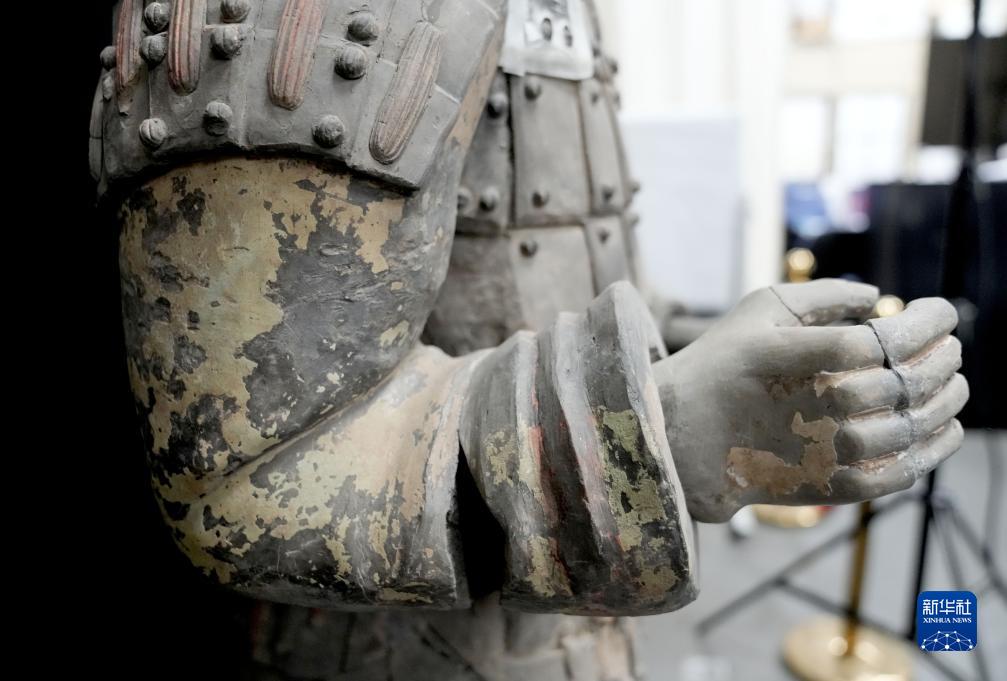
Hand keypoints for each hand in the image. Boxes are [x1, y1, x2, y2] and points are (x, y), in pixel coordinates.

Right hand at [653, 279, 967, 521]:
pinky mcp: (826, 485)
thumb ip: (819, 295)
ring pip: (907, 428)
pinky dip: (932, 450)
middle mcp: (801, 406)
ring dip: (945, 401)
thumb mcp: (757, 311)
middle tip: (952, 346)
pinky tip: (945, 429)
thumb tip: (879, 297)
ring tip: (955, 383)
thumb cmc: (723, 364)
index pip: (872, 341)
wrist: (682, 437)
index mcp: (780, 357)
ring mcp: (815, 451)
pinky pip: (898, 473)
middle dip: (941, 358)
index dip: (921, 324)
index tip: (940, 310)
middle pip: (899, 383)